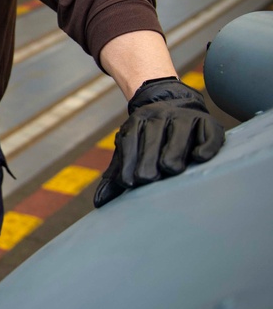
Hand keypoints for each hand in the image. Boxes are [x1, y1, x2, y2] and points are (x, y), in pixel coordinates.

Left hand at [94, 77, 224, 207]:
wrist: (178, 107)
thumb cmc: (151, 140)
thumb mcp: (131, 152)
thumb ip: (116, 175)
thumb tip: (99, 201)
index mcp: (138, 120)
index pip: (130, 140)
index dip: (128, 161)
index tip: (129, 182)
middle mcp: (160, 114)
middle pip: (153, 138)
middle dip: (149, 161)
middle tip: (148, 179)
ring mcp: (185, 116)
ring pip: (179, 133)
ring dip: (174, 153)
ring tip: (171, 170)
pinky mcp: (209, 122)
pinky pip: (209, 134)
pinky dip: (205, 146)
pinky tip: (199, 157)